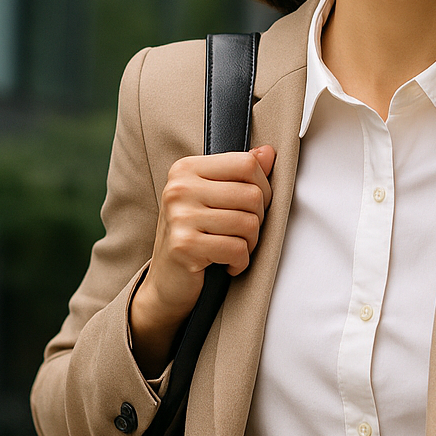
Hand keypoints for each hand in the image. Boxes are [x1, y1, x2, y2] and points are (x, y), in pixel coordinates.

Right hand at [129, 145, 275, 375]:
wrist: (166, 283)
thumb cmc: (193, 236)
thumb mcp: (213, 198)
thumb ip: (239, 173)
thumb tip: (268, 152)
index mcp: (186, 169)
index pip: (247, 163)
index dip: (263, 187)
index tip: (251, 206)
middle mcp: (179, 188)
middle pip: (253, 194)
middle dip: (259, 220)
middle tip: (243, 234)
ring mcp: (180, 216)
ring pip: (249, 223)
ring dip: (250, 244)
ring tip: (235, 248)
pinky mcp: (185, 246)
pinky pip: (237, 249)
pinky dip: (240, 262)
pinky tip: (227, 264)